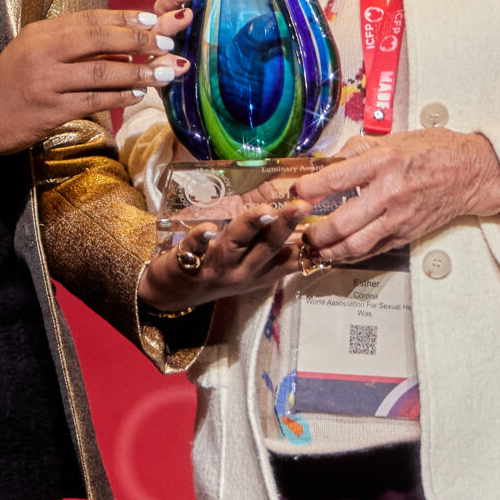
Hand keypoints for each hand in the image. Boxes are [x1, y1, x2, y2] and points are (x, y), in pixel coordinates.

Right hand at [0, 11, 188, 157]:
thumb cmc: (10, 85)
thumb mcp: (34, 54)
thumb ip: (72, 48)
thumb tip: (122, 49)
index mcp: (40, 33)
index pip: (90, 19)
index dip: (124, 18)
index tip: (153, 19)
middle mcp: (43, 52)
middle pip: (100, 39)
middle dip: (139, 41)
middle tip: (168, 44)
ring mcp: (46, 81)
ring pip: (102, 72)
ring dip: (139, 72)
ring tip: (165, 72)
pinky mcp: (50, 110)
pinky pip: (94, 100)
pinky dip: (120, 97)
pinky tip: (139, 96)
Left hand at [137, 198, 312, 308]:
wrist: (171, 294)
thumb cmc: (215, 268)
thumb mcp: (246, 263)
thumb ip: (268, 240)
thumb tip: (291, 205)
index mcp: (260, 271)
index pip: (291, 259)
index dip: (310, 245)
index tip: (329, 228)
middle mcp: (242, 272)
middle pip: (267, 247)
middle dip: (285, 226)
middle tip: (302, 206)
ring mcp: (216, 269)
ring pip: (236, 245)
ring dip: (250, 226)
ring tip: (264, 211)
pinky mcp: (188, 263)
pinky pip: (195, 249)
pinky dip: (201, 239)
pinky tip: (209, 228)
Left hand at [289, 129, 499, 264]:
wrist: (471, 172)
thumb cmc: (436, 152)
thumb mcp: (393, 138)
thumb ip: (357, 150)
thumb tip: (327, 161)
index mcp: (383, 162)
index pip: (334, 179)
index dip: (306, 189)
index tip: (293, 191)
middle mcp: (389, 192)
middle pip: (340, 221)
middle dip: (313, 230)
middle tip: (299, 228)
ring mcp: (399, 218)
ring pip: (354, 244)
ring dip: (328, 250)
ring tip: (314, 246)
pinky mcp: (406, 234)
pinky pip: (372, 251)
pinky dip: (350, 255)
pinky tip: (336, 253)